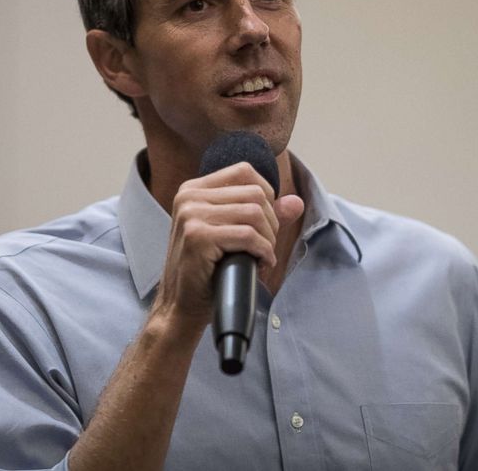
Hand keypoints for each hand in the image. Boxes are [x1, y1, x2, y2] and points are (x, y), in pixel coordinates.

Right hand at [151, 161, 302, 328]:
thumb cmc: (206, 270)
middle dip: (271, 223)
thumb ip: (263, 214)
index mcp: (193, 189)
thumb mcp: (233, 234)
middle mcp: (189, 196)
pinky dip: (263, 251)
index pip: (244, 171)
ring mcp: (191, 215)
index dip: (266, 195)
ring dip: (268, 239)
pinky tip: (260, 264)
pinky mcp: (197, 237)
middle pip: (254, 193)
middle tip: (265, 247)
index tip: (265, 222)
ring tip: (262, 256)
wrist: (181, 306)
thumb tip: (296, 202)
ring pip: (254, 213)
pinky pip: (248, 236)